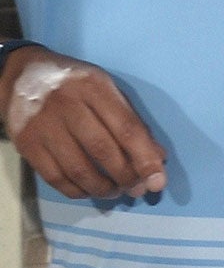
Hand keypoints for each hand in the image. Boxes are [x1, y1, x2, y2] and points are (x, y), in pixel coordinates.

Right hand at [2, 45, 166, 199]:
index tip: (158, 181)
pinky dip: (76, 190)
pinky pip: (54, 177)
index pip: (126, 128)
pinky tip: (89, 190)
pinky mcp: (26, 144)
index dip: (144, 158)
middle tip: (137, 189)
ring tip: (115, 192)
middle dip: (126, 176)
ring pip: (78, 168)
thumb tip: (156, 156)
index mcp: (96, 88)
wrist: (21, 75)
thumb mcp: (105, 88)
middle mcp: (69, 105)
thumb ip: (130, 120)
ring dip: (102, 188)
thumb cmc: (74, 83)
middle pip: (103, 150)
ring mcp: (44, 126)